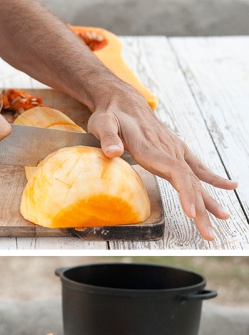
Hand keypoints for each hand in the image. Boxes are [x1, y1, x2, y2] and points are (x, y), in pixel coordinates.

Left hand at [87, 91, 237, 240]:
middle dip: (201, 209)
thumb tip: (113, 152)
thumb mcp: (102, 123)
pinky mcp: (175, 148)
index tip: (193, 212)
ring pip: (196, 179)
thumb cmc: (110, 114)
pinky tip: (230, 186)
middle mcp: (168, 149)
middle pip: (189, 182)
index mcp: (151, 147)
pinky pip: (197, 166)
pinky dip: (213, 177)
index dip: (186, 193)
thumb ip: (108, 138)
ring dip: (209, 200)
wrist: (122, 100)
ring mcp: (174, 149)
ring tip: (223, 219)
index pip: (175, 172)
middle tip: (209, 234)